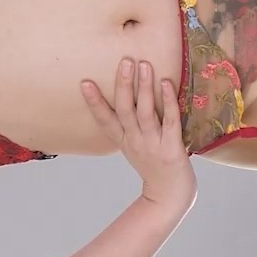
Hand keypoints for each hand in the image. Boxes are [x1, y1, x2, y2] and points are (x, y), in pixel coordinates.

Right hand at [82, 57, 195, 204]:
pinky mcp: (172, 148)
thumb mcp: (133, 147)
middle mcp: (135, 141)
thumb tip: (130, 96)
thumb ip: (129, 126)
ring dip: (144, 88)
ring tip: (143, 65)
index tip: (84, 82)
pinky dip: (168, 101)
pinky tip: (167, 83)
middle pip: (125, 110)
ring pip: (145, 112)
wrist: (170, 195)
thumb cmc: (153, 166)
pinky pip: (170, 121)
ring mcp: (153, 145)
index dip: (94, 102)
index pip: (104, 120)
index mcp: (123, 141)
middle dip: (123, 85)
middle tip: (124, 61)